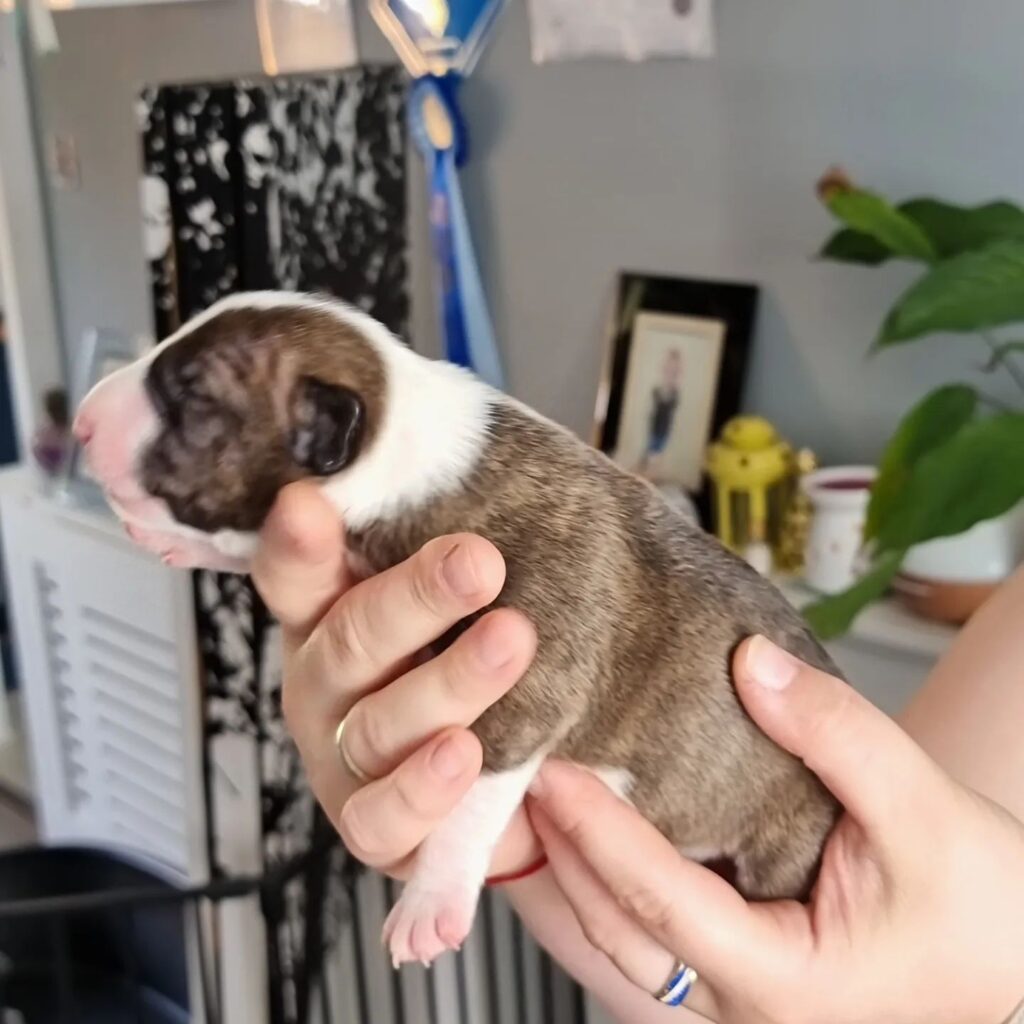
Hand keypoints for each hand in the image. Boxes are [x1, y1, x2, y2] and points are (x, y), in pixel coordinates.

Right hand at [252, 482, 538, 878]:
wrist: (512, 781)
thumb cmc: (474, 662)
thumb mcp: (467, 604)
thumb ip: (457, 557)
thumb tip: (505, 479)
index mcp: (332, 616)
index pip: (297, 574)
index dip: (298, 543)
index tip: (308, 503)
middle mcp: (325, 684)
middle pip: (349, 638)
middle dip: (415, 597)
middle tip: (478, 562)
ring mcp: (340, 759)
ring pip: (378, 722)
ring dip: (448, 681)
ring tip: (510, 641)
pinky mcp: (371, 827)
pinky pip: (384, 815)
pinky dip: (423, 786)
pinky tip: (464, 751)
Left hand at [528, 635, 1023, 1023]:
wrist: (1006, 947)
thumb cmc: (977, 898)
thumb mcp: (923, 805)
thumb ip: (835, 732)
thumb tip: (752, 663)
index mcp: (785, 984)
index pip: (663, 905)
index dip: (600, 835)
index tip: (551, 771)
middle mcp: (742, 1011)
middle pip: (615, 934)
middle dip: (554, 856)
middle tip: (503, 779)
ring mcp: (727, 1004)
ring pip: (613, 947)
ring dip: (561, 876)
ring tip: (514, 803)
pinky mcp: (725, 979)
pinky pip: (638, 940)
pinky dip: (596, 887)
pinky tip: (568, 834)